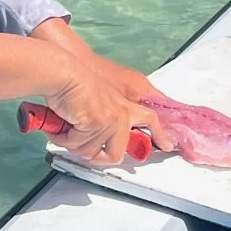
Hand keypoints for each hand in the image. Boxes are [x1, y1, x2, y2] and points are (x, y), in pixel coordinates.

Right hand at [32, 23, 173, 165]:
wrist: (64, 74)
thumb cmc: (72, 84)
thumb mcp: (97, 101)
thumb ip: (105, 120)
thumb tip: (99, 143)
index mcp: (124, 105)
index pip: (150, 119)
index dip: (159, 134)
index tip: (167, 145)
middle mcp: (123, 113)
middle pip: (116, 154)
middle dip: (95, 156)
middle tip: (79, 143)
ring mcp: (113, 119)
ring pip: (91, 152)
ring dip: (73, 143)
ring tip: (67, 126)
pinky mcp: (100, 122)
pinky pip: (79, 144)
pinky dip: (64, 138)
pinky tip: (62, 125)